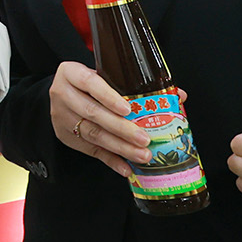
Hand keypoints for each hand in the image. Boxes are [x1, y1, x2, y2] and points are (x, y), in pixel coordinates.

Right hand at [48, 61, 146, 176]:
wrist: (62, 94)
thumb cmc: (89, 84)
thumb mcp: (103, 76)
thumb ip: (133, 84)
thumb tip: (178, 95)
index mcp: (71, 73)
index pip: (89, 82)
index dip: (108, 96)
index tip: (129, 109)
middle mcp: (63, 94)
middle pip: (92, 112)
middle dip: (121, 128)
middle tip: (145, 138)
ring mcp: (62, 117)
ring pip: (92, 134)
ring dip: (120, 147)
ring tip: (142, 154)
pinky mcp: (66, 136)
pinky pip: (90, 150)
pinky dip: (110, 160)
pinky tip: (126, 167)